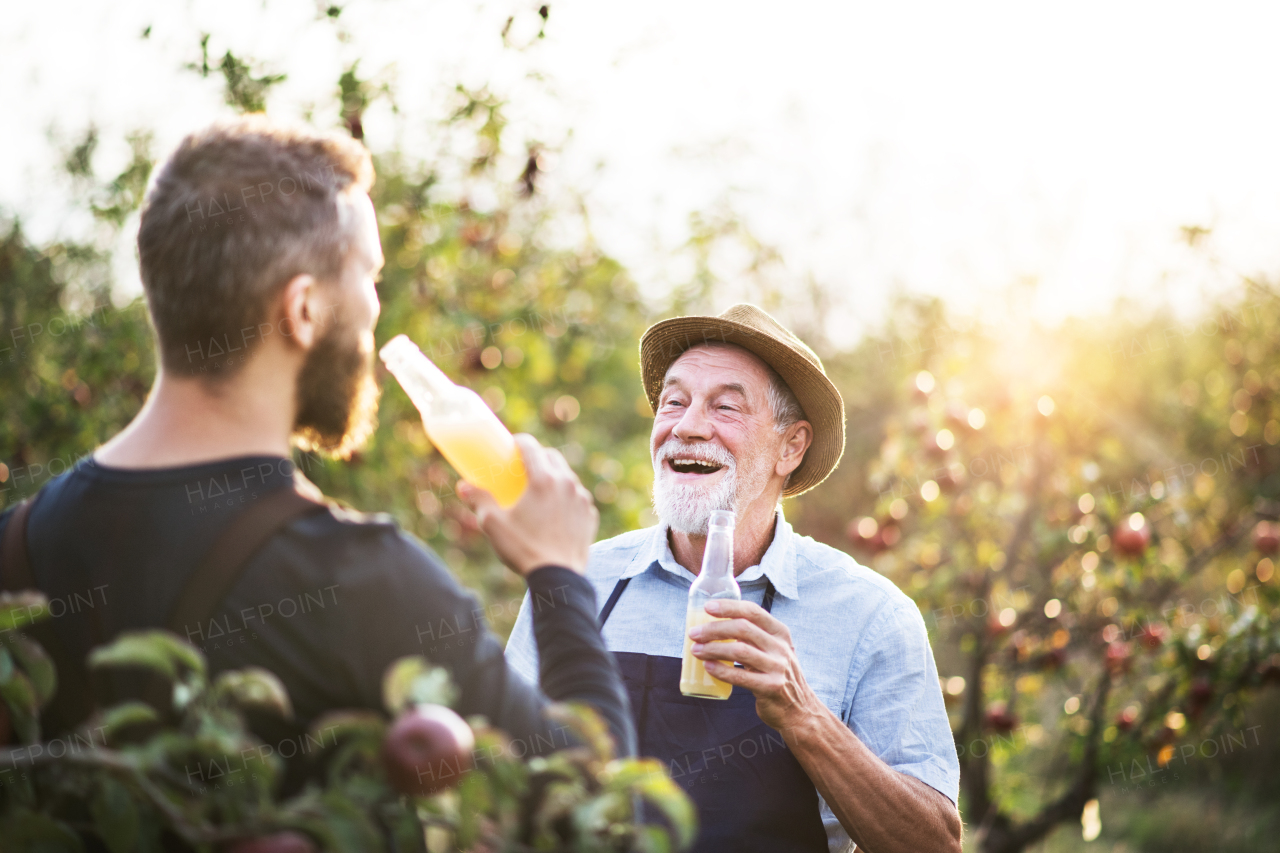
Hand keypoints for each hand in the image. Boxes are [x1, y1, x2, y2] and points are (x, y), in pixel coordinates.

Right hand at [458, 434, 597, 575]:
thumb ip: (479, 500)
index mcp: (543, 479)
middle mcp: (566, 483)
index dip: (519, 442)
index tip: (511, 445)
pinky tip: (556, 509)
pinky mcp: (590, 514)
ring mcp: (581, 499)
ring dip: (554, 475)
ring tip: (539, 489)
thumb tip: (463, 486)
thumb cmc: (523, 549)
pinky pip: (578, 497)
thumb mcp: (494, 524)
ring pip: (567, 475)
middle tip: (523, 467)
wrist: (559, 577)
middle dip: (537, 456)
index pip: (531, 446)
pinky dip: (567, 496)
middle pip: (552, 456)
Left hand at [688, 598, 825, 731]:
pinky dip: (721, 670)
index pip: (753, 611)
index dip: (729, 607)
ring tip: (696, 650)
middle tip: (694, 633)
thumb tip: (715, 625)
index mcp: (780, 632)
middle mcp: (780, 647)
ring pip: (739, 651)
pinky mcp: (771, 687)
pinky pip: (740, 676)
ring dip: (713, 649)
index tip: (707, 607)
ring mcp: (778, 667)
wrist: (799, 709)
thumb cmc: (777, 675)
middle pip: (743, 629)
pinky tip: (708, 667)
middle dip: (714, 629)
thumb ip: (754, 637)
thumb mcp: (773, 650)